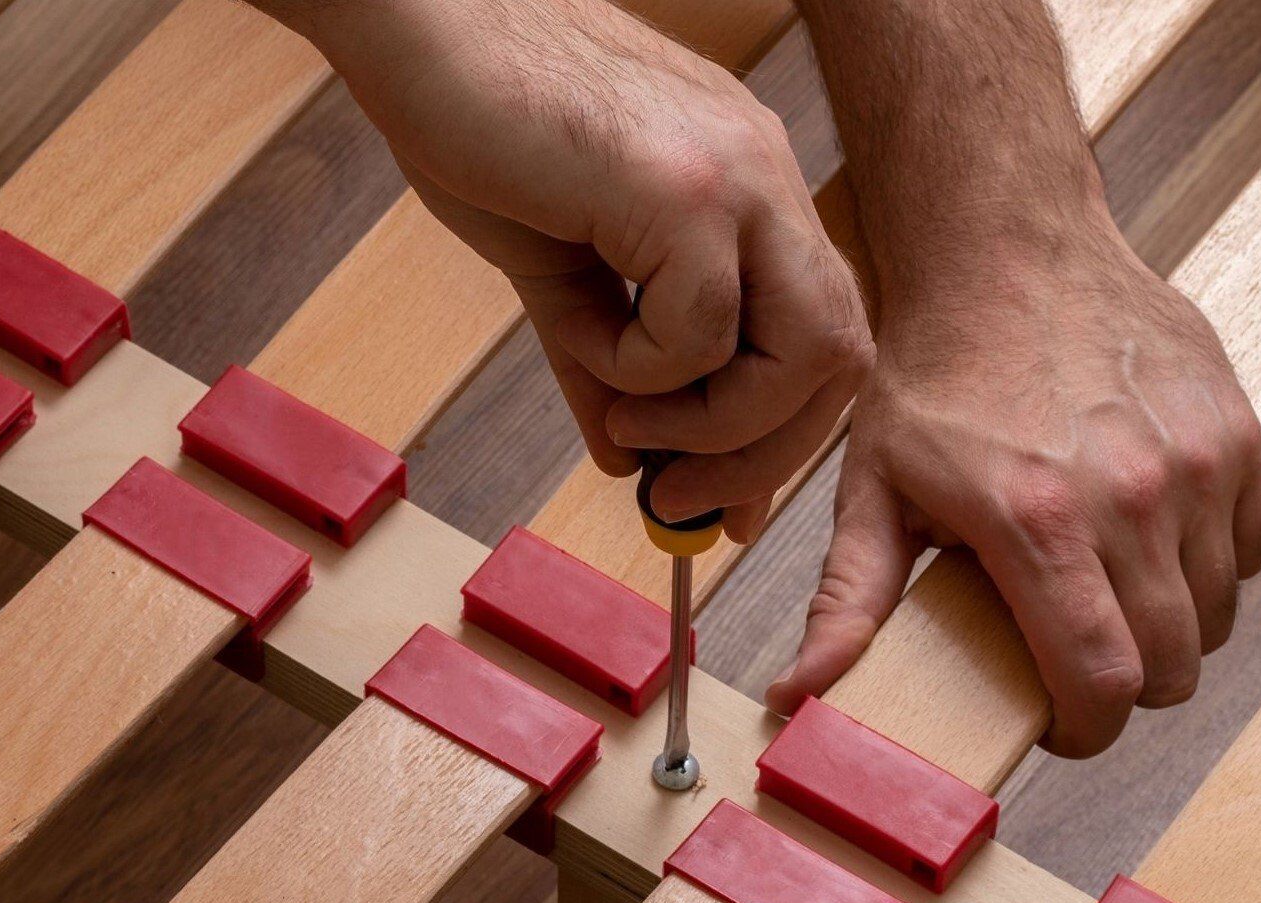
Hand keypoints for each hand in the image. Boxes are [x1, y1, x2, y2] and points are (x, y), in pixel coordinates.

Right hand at [279, 0, 871, 541]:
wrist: (419, 28)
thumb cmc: (485, 133)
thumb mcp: (562, 277)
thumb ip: (606, 370)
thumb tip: (629, 465)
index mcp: (754, 192)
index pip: (823, 335)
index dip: (783, 431)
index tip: (724, 496)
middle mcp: (768, 179)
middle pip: (841, 355)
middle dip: (766, 452)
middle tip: (682, 498)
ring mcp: (739, 176)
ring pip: (803, 352)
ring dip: (715, 425)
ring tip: (626, 420)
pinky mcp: (685, 185)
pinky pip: (703, 329)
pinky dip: (647, 372)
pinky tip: (586, 339)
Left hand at [765, 221, 1260, 756]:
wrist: (1006, 253)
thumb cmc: (935, 373)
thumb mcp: (874, 487)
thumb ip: (849, 601)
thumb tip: (801, 693)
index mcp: (1040, 520)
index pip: (1103, 682)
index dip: (1085, 730)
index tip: (1059, 721)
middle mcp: (1135, 494)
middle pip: (1172, 664)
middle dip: (1128, 688)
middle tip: (1079, 659)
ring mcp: (1199, 461)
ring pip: (1217, 613)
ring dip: (1170, 627)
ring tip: (1108, 591)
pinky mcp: (1237, 432)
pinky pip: (1251, 546)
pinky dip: (1210, 564)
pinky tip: (1151, 537)